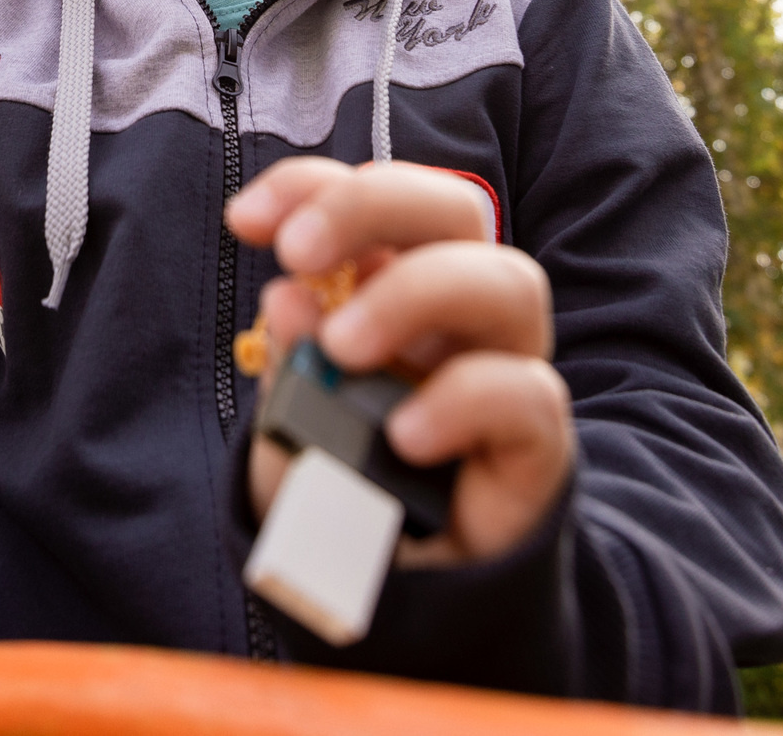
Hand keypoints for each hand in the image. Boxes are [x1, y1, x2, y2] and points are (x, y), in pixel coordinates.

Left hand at [225, 158, 572, 566]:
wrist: (397, 595)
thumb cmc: (344, 490)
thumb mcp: (291, 428)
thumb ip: (290, 366)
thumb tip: (288, 299)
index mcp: (397, 285)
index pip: (377, 200)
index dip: (313, 187)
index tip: (246, 221)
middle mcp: (462, 314)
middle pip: (455, 210)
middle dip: (371, 207)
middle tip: (298, 255)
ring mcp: (507, 369)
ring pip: (509, 282)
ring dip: (416, 293)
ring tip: (342, 347)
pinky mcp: (537, 443)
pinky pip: (529, 394)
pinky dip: (462, 400)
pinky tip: (403, 436)